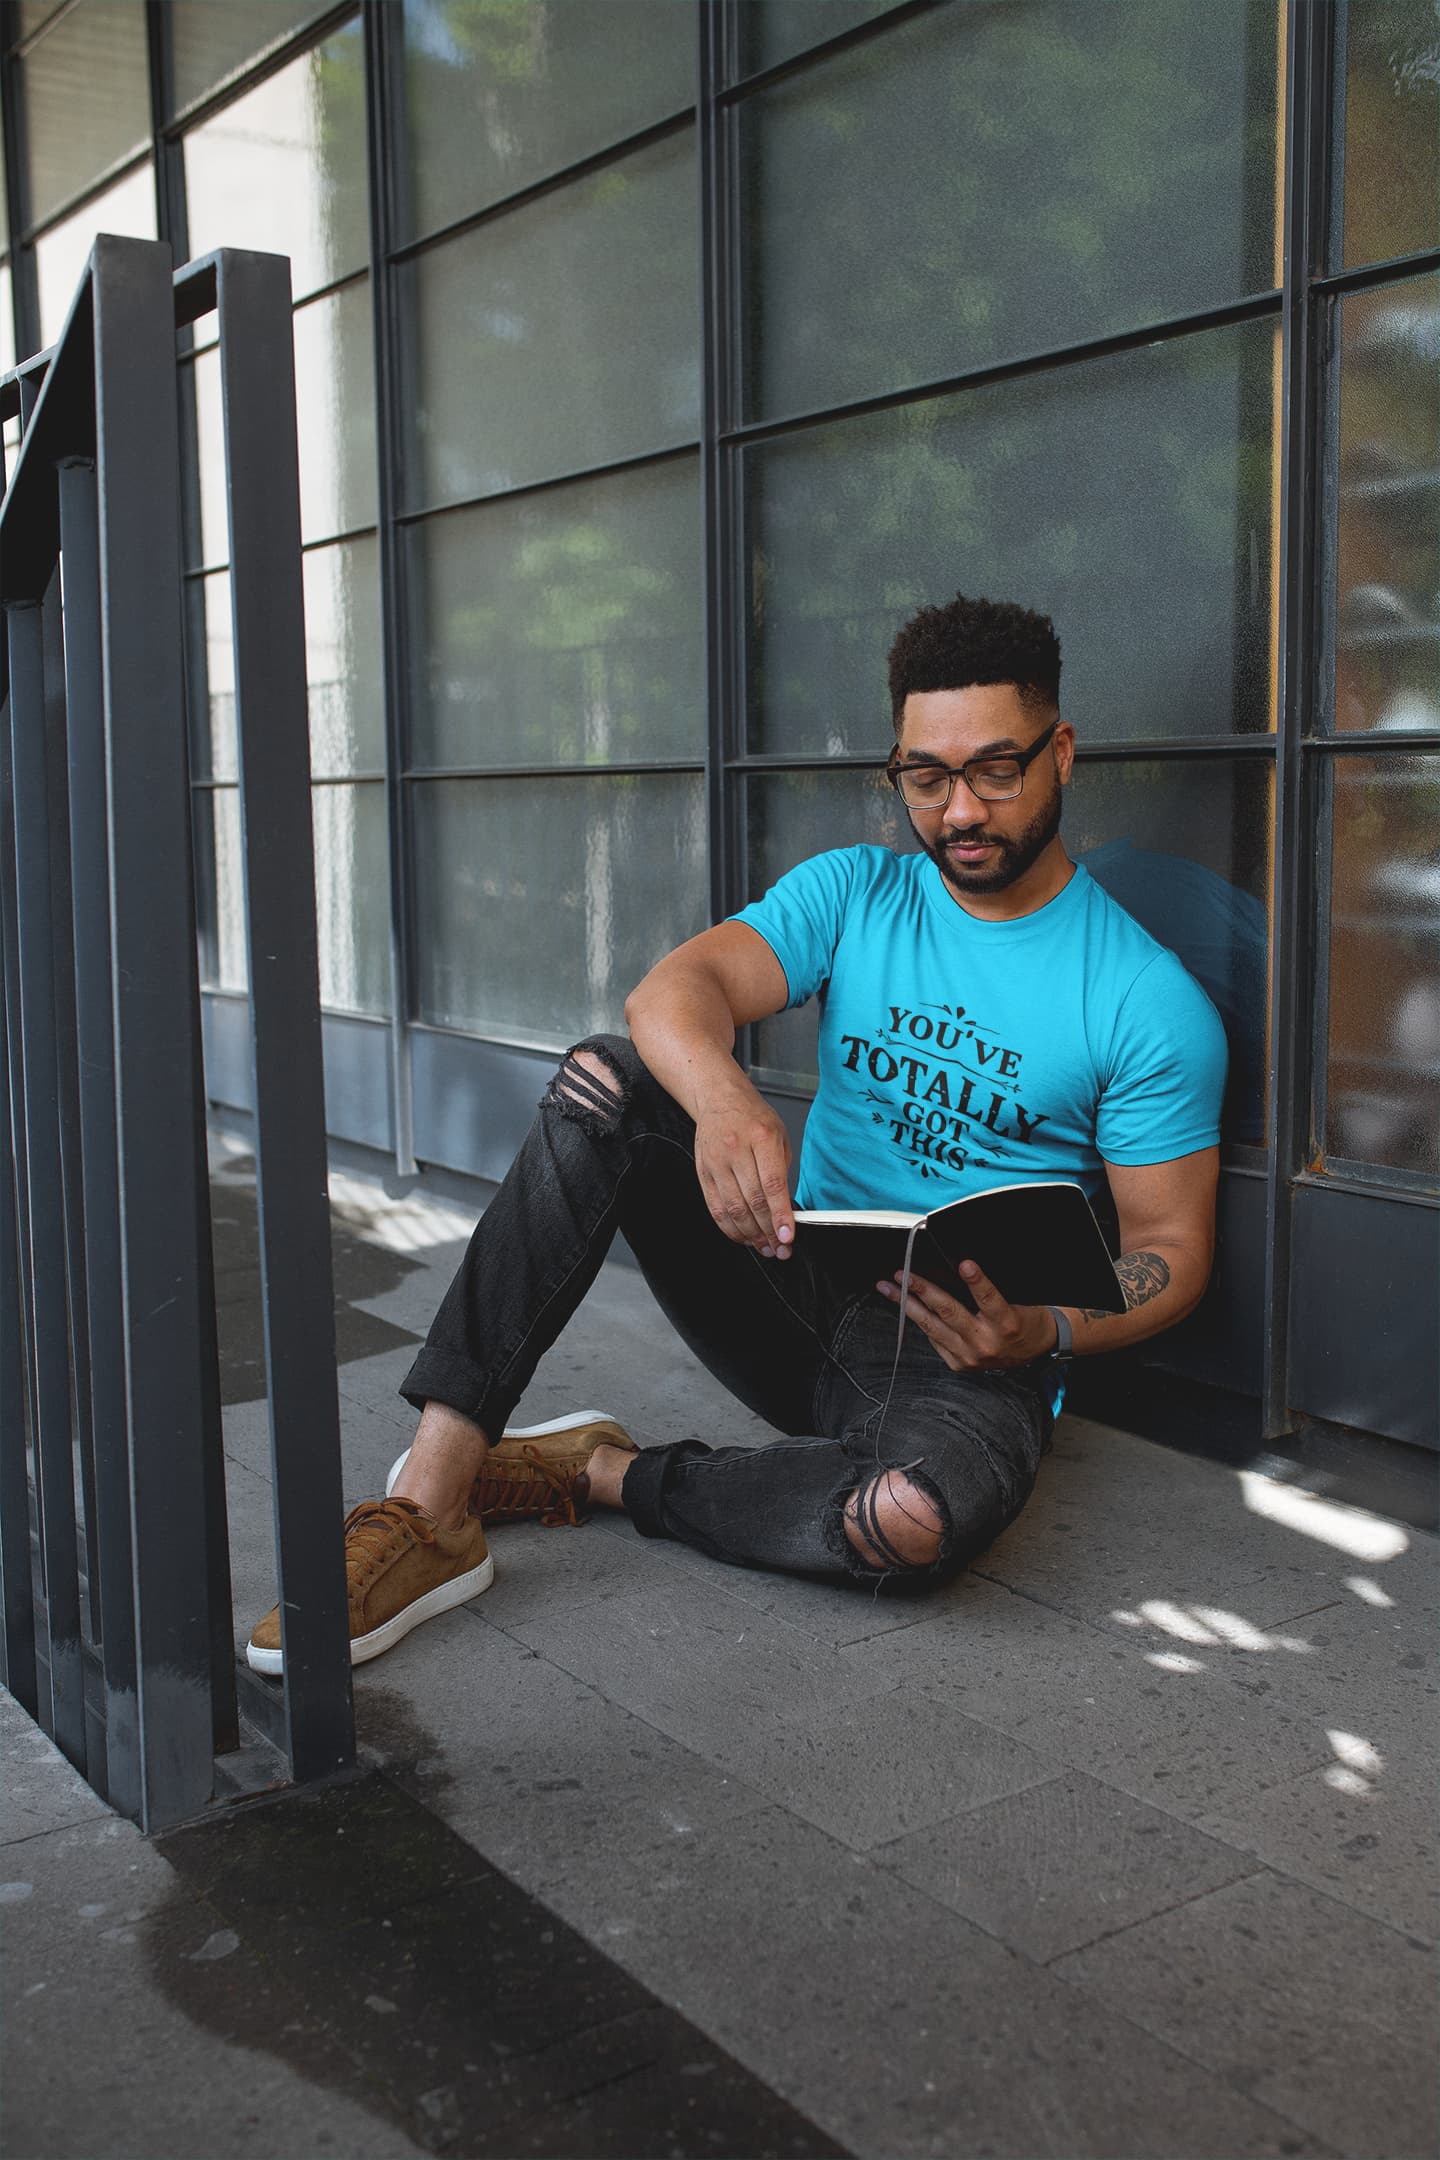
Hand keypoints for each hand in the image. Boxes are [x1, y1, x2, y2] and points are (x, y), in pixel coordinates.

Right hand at [693, 1087, 794, 1258]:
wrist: (719, 1099)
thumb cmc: (752, 1117)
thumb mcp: (779, 1136)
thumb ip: (782, 1171)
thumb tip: (785, 1209)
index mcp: (762, 1137)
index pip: (772, 1184)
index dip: (780, 1214)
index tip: (788, 1236)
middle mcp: (736, 1150)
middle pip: (753, 1201)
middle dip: (768, 1231)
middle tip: (780, 1247)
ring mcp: (716, 1162)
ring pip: (733, 1209)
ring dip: (750, 1234)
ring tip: (764, 1246)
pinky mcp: (703, 1173)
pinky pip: (715, 1207)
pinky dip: (729, 1227)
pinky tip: (742, 1236)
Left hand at [876, 1260, 1054, 1369]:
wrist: (1035, 1351)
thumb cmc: (1024, 1320)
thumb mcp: (1017, 1302)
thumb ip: (989, 1292)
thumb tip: (957, 1270)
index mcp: (1006, 1323)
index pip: (989, 1298)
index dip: (977, 1281)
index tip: (965, 1264)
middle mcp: (987, 1342)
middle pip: (949, 1311)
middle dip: (922, 1290)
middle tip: (902, 1275)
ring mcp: (970, 1356)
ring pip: (933, 1326)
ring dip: (908, 1305)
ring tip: (890, 1290)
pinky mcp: (960, 1364)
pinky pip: (934, 1339)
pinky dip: (921, 1322)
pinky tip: (907, 1308)